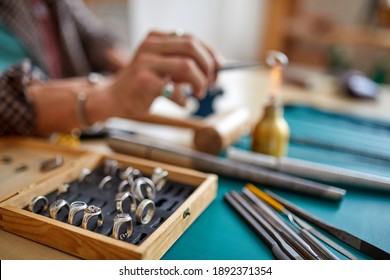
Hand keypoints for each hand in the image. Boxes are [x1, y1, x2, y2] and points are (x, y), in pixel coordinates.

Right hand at [98, 30, 221, 118]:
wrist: (114, 99)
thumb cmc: (142, 85)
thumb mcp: (162, 67)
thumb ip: (182, 64)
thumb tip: (213, 69)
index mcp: (156, 38)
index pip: (191, 39)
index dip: (210, 53)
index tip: (219, 67)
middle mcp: (150, 46)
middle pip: (192, 47)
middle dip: (208, 66)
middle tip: (211, 82)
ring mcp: (146, 62)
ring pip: (187, 65)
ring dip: (200, 82)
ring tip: (199, 93)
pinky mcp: (145, 81)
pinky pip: (175, 88)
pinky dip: (184, 98)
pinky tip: (183, 103)